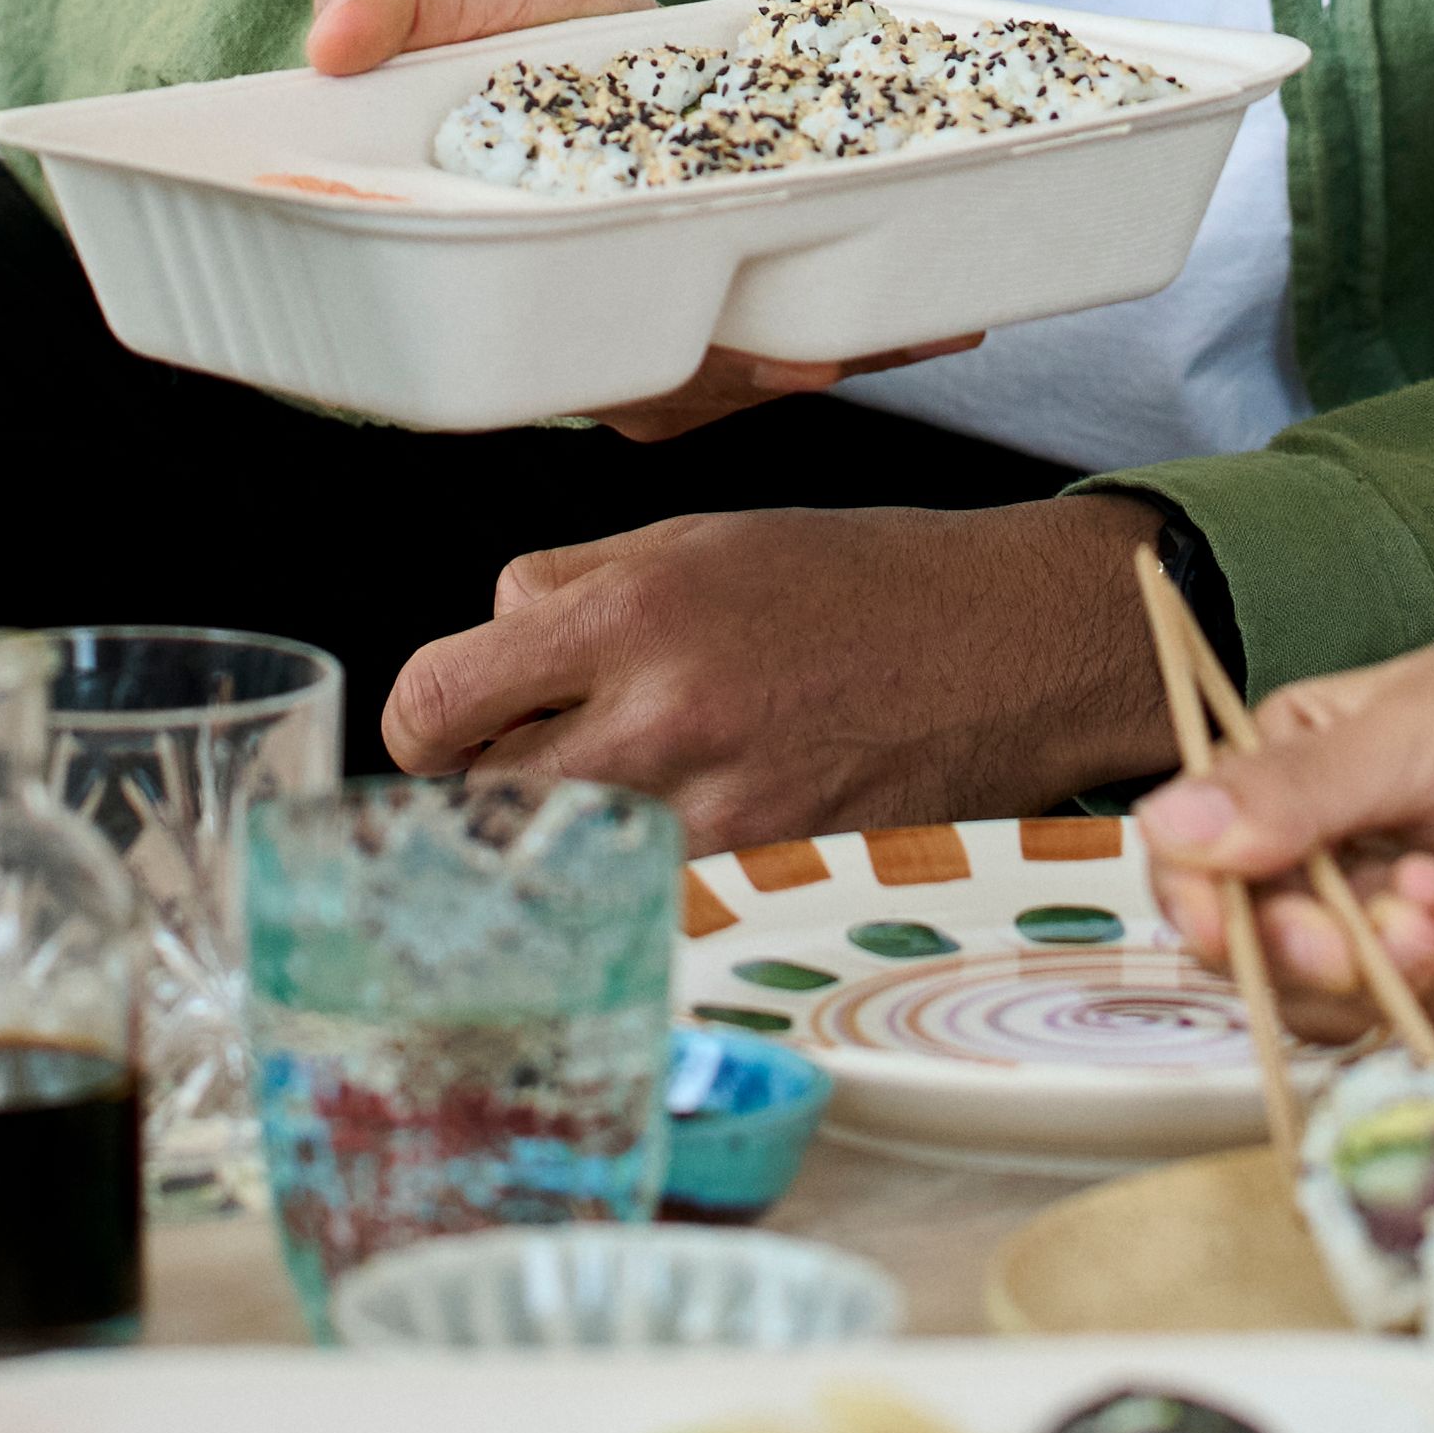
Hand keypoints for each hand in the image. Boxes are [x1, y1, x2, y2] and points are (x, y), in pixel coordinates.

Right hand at [300, 0, 960, 438]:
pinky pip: (791, 316)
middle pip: (678, 379)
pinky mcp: (719, 266)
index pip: (577, 351)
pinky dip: (869, 316)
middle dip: (760, 372)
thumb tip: (338, 36)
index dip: (661, 370)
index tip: (739, 359)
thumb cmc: (475, 20)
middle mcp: (583, 305)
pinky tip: (946, 303)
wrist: (537, 15)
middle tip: (836, 355)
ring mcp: (657, 296)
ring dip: (835, 349)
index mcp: (509, 262)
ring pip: (744, 364)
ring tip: (926, 322)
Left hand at [378, 496, 1177, 841]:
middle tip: (520, 776)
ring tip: (625, 797)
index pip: (440, 695)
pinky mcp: (769, 875)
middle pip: (485, 800)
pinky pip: (653, 895)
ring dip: (568, 841)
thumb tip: (489, 639)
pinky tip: (689, 835)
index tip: (439, 734)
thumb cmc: (862, 583)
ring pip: (566, 860)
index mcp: (632, 610)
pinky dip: (647, 877)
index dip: (420, 726)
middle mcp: (663, 715)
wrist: (1012, 645)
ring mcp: (717, 811)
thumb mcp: (704, 537)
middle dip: (481, 794)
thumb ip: (576, 589)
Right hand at [1131, 611, 1433, 1045]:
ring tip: (1408, 915)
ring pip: (1308, 987)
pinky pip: (1394, 1019)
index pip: (1206, 829)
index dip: (1192, 876)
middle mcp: (1347, 844)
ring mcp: (1404, 924)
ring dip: (1335, 966)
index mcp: (1318, 753)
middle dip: (1262, 935)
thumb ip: (1304, 786)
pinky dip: (1408, 983)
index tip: (1208, 899)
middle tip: (1302, 928)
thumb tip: (1170, 823)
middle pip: (1242, 925)